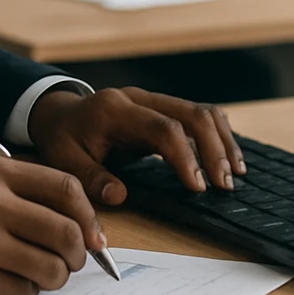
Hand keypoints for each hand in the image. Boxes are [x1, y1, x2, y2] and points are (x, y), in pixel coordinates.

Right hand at [0, 157, 104, 294]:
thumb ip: (17, 192)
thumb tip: (77, 222)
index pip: (67, 189)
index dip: (89, 216)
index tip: (93, 235)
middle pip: (67, 232)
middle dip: (79, 253)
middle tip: (71, 262)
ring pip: (52, 268)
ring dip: (55, 277)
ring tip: (38, 274)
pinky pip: (23, 293)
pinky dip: (24, 293)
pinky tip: (6, 283)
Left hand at [27, 87, 244, 206]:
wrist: (59, 114)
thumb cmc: (63, 140)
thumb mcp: (64, 161)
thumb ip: (90, 178)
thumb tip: (120, 196)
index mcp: (114, 110)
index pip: (162, 128)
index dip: (185, 157)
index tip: (198, 188)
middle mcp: (138, 98)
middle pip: (190, 113)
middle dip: (213, 149)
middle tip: (224, 185)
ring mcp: (153, 100)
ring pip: (200, 110)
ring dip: (221, 141)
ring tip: (234, 174)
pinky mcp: (162, 107)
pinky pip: (197, 114)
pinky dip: (217, 134)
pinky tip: (228, 157)